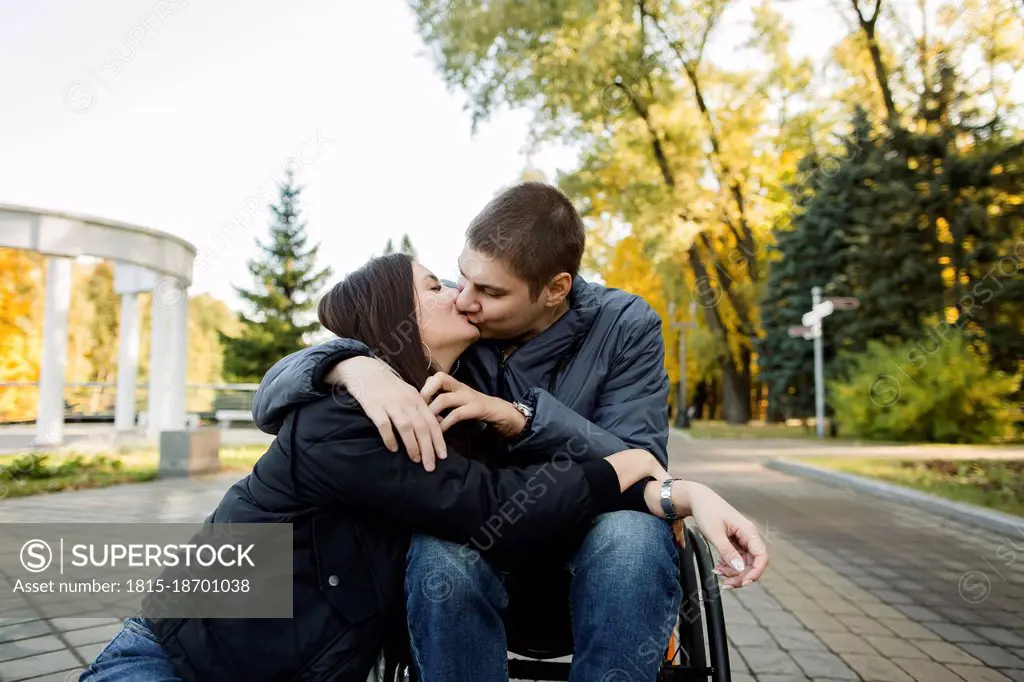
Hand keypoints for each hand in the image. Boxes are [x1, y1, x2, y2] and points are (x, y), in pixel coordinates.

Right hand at [327, 357, 446, 470]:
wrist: (365, 371)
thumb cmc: (389, 386)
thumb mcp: (409, 393)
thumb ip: (422, 408)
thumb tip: (438, 423)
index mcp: (417, 399)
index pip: (432, 422)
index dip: (439, 440)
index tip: (443, 457)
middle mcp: (407, 402)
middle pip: (422, 428)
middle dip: (428, 449)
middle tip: (430, 466)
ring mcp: (390, 404)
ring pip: (406, 427)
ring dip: (412, 445)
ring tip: (416, 460)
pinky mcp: (374, 406)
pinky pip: (384, 425)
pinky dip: (389, 438)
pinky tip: (393, 449)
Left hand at [420, 373, 525, 436]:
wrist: (503, 412)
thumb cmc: (477, 408)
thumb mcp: (459, 401)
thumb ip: (444, 402)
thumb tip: (423, 411)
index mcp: (456, 384)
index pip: (435, 377)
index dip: (423, 388)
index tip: (416, 404)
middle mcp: (461, 387)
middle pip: (439, 378)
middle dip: (424, 394)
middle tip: (416, 411)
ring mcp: (469, 397)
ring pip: (444, 398)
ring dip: (431, 412)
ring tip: (425, 425)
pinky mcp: (477, 409)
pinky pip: (457, 414)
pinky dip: (445, 424)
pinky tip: (440, 432)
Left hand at [683, 482, 767, 588]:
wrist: (697, 498)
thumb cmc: (707, 511)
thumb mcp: (715, 534)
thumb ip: (727, 552)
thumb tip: (739, 569)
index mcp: (748, 531)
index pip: (761, 557)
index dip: (756, 572)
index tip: (743, 582)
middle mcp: (748, 536)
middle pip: (753, 563)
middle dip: (740, 575)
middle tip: (725, 584)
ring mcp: (741, 539)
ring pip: (744, 563)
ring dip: (733, 571)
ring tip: (717, 571)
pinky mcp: (734, 541)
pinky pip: (736, 558)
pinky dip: (728, 565)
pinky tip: (718, 566)